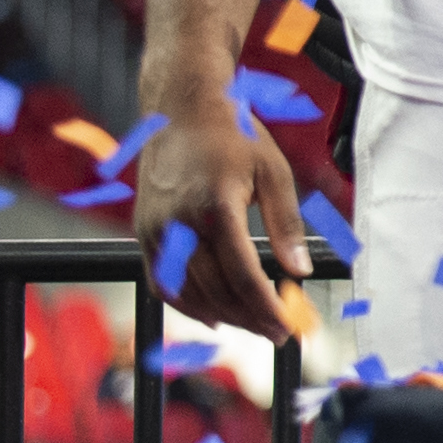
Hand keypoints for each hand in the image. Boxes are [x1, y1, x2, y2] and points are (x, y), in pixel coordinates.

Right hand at [131, 87, 304, 339]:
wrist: (181, 110)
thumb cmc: (234, 137)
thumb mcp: (274, 173)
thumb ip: (286, 225)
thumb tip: (300, 271)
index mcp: (216, 208)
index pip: (242, 276)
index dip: (265, 308)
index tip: (288, 329)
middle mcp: (179, 223)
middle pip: (214, 290)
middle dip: (248, 318)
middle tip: (277, 333)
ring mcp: (155, 229)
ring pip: (185, 292)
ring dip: (220, 315)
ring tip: (252, 326)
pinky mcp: (142, 231)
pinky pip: (160, 281)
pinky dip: (185, 304)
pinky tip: (212, 315)